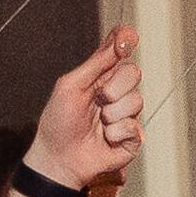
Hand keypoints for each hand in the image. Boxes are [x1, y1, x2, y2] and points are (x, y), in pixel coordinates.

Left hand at [30, 30, 140, 189]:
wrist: (59, 158)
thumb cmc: (59, 121)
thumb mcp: (71, 85)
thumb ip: (97, 62)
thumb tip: (119, 38)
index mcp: (101, 77)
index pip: (120, 51)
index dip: (127, 41)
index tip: (128, 39)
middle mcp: (117, 92)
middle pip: (133, 73)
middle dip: (113, 87)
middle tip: (97, 100)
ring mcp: (127, 114)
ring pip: (136, 101)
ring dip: (111, 114)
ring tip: (98, 124)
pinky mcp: (133, 137)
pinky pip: (134, 127)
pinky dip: (115, 133)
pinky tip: (105, 139)